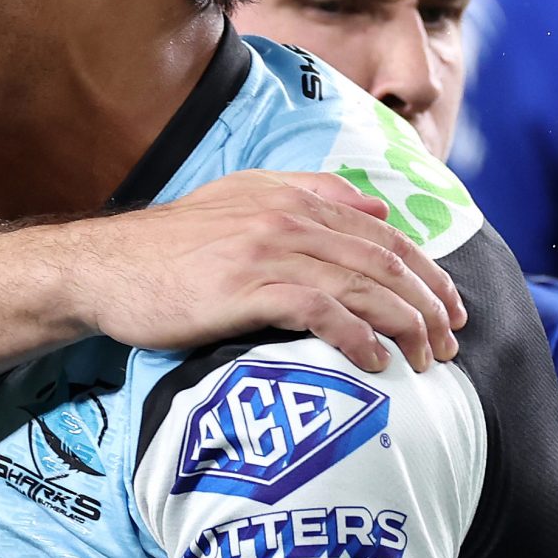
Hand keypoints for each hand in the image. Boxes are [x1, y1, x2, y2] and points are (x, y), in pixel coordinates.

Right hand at [68, 171, 465, 373]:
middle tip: (449, 346)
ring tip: (423, 362)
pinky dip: (356, 337)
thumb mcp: (241, 200)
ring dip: (404, 325)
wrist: (106, 268)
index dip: (427, 272)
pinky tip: (374, 361)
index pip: (383, 233)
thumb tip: (375, 205)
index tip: (451, 309)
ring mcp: (267, 251)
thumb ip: (310, 195)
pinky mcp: (245, 288)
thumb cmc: (170, 247)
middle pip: (384, 261)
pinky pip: (319, 311)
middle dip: (428, 305)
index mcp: (293, 197)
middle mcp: (288, 218)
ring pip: (361, 285)